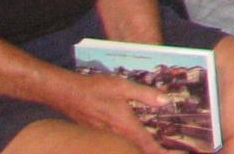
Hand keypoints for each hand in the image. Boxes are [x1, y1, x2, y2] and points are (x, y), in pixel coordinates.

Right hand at [57, 66, 172, 153]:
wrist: (68, 94)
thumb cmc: (96, 89)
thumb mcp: (124, 87)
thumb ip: (145, 95)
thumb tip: (166, 100)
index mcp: (125, 126)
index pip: (146, 145)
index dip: (159, 152)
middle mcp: (116, 136)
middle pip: (136, 151)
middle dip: (149, 152)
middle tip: (164, 151)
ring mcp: (105, 138)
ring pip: (125, 149)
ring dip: (138, 150)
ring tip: (151, 148)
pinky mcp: (97, 136)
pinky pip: (115, 146)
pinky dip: (126, 146)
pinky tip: (130, 141)